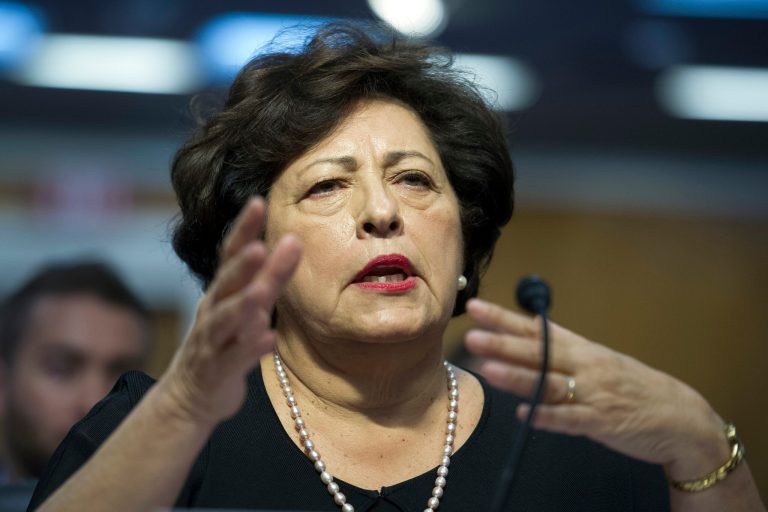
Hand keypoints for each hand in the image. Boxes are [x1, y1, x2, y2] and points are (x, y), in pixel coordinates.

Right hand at [160, 197, 301, 426]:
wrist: (190, 399)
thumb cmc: (222, 346)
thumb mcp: (242, 308)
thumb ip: (264, 281)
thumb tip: (288, 247)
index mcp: (220, 293)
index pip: (229, 255)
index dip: (242, 229)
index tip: (258, 201)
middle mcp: (213, 311)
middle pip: (228, 284)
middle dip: (243, 265)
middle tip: (260, 246)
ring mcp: (212, 342)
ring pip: (226, 320)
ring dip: (243, 304)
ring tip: (262, 291)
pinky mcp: (218, 371)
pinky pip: (235, 359)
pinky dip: (251, 348)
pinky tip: (268, 339)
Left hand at [464, 298, 728, 478]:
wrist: (680, 416)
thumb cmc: (632, 386)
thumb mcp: (598, 360)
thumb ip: (562, 348)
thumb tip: (523, 331)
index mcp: (581, 349)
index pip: (535, 329)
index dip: (504, 318)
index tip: (475, 307)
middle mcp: (585, 366)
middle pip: (538, 352)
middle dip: (503, 344)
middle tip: (471, 336)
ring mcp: (594, 393)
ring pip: (550, 383)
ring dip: (519, 377)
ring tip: (489, 370)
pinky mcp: (604, 422)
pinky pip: (571, 419)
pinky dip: (547, 417)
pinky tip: (523, 414)